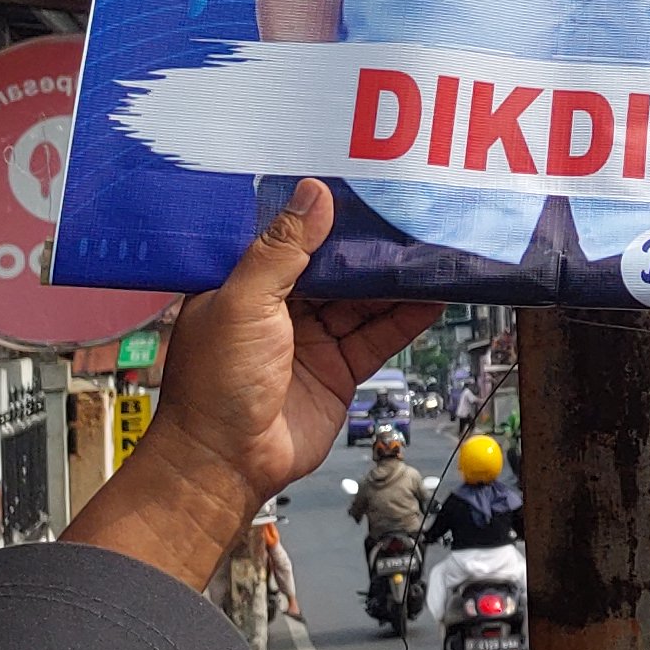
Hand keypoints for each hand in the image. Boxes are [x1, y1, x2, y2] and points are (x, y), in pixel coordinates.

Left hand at [70, 181, 433, 586]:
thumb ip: (282, 250)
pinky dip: (406, 317)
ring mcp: (312, 341)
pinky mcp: (339, 371)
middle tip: (409, 212)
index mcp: (245, 285)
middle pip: (335, 268)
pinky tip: (433, 295)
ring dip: (394, 279)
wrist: (227, 463)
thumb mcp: (244, 302)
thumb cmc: (216, 383)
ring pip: (363, 300)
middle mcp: (280, 309)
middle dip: (369, 245)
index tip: (358, 186)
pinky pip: (378, 337)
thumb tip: (314, 194)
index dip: (322, 215)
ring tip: (432, 247)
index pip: (289, 238)